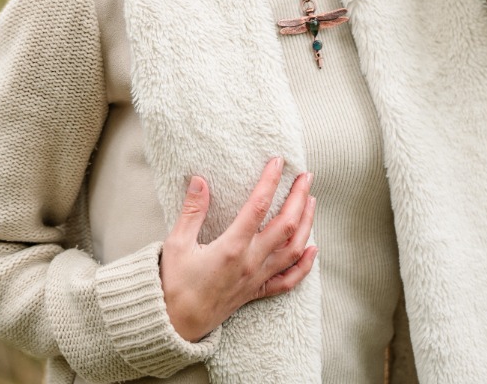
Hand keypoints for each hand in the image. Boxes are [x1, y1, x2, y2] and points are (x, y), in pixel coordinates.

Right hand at [160, 157, 317, 341]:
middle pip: (286, 226)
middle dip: (299, 197)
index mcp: (231, 247)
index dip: (270, 181)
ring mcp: (257, 279)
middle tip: (306, 175)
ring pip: (293, 250)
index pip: (258, 207)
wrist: (176, 325)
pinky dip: (305, 266)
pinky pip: (288, 281)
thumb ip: (192, 211)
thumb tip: (199, 180)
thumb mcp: (177, 244)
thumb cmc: (173, 284)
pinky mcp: (257, 292)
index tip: (278, 161)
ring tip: (312, 201)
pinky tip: (313, 250)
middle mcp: (250, 262)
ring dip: (307, 224)